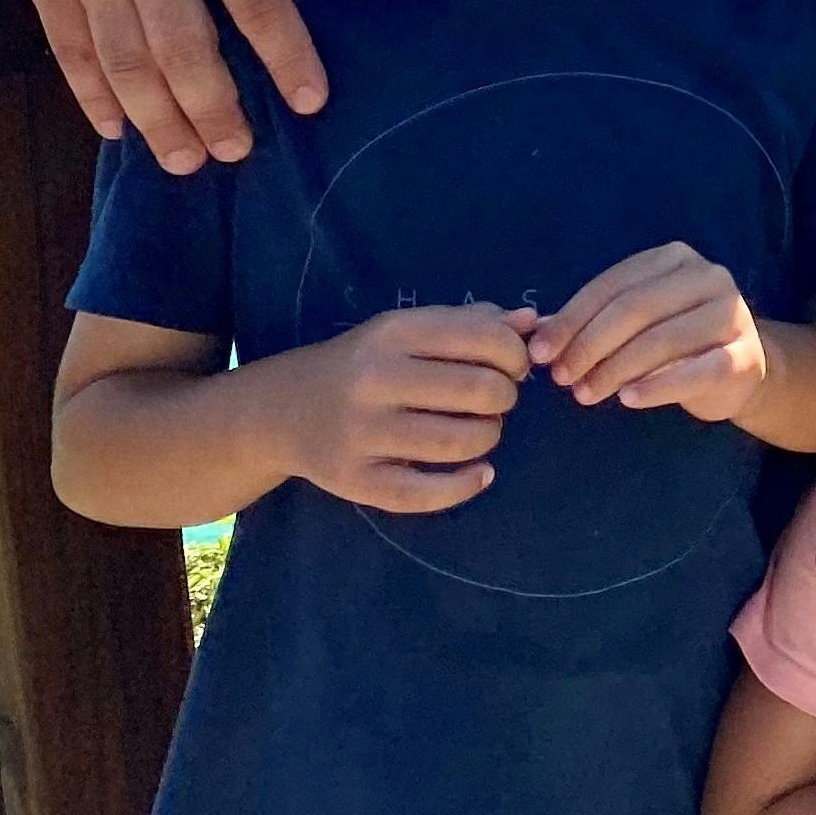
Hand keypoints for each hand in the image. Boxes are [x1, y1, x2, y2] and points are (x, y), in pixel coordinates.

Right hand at [11, 0, 329, 169]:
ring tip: (185, 160)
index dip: (288, 61)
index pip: (260, 9)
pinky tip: (117, 127)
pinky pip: (70, 50)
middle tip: (238, 153)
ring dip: (157, 121)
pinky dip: (92, 95)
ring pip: (126, 66)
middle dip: (215, 114)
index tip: (309, 102)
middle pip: (186, 56)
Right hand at [272, 305, 525, 512]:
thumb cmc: (364, 363)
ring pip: (458, 441)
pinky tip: (481, 473)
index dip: (514, 356)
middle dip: (504, 396)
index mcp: (394, 333)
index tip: (513, 366)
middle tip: (495, 400)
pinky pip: (424, 493)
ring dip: (488, 436)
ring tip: (482, 430)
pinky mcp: (353, 480)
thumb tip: (532, 321)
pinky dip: (465, 485)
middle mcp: (375, 380)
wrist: (283, 409)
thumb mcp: (409, 330)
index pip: (482, 338)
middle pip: (478, 390)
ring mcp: (361, 433)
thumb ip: (471, 323)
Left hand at [530, 244, 766, 420]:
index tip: (541, 353)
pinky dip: (657, 387)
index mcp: (675, 259)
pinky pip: (695, 371)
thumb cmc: (675, 339)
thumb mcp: (634, 323)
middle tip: (561, 378)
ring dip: (615, 370)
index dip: (572, 318)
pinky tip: (628, 400)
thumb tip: (537, 333)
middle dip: (590, 345)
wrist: (739, 369)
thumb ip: (591, 322)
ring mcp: (732, 314)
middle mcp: (709, 277)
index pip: (614, 284)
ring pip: (662, 340)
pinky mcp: (744, 355)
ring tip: (585, 394)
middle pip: (635, 308)